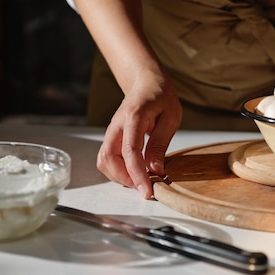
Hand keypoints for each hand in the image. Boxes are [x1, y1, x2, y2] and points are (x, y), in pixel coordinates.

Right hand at [96, 74, 181, 198]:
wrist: (146, 83)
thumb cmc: (160, 97)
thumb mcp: (170, 117)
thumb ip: (160, 143)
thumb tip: (155, 170)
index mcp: (133, 116)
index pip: (130, 151)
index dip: (137, 174)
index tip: (147, 191)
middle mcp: (117, 125)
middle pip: (108, 158)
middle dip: (124, 179)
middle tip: (144, 188)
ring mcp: (111, 131)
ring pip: (104, 161)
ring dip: (119, 176)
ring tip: (140, 181)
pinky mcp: (111, 138)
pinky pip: (107, 159)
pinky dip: (117, 171)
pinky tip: (133, 173)